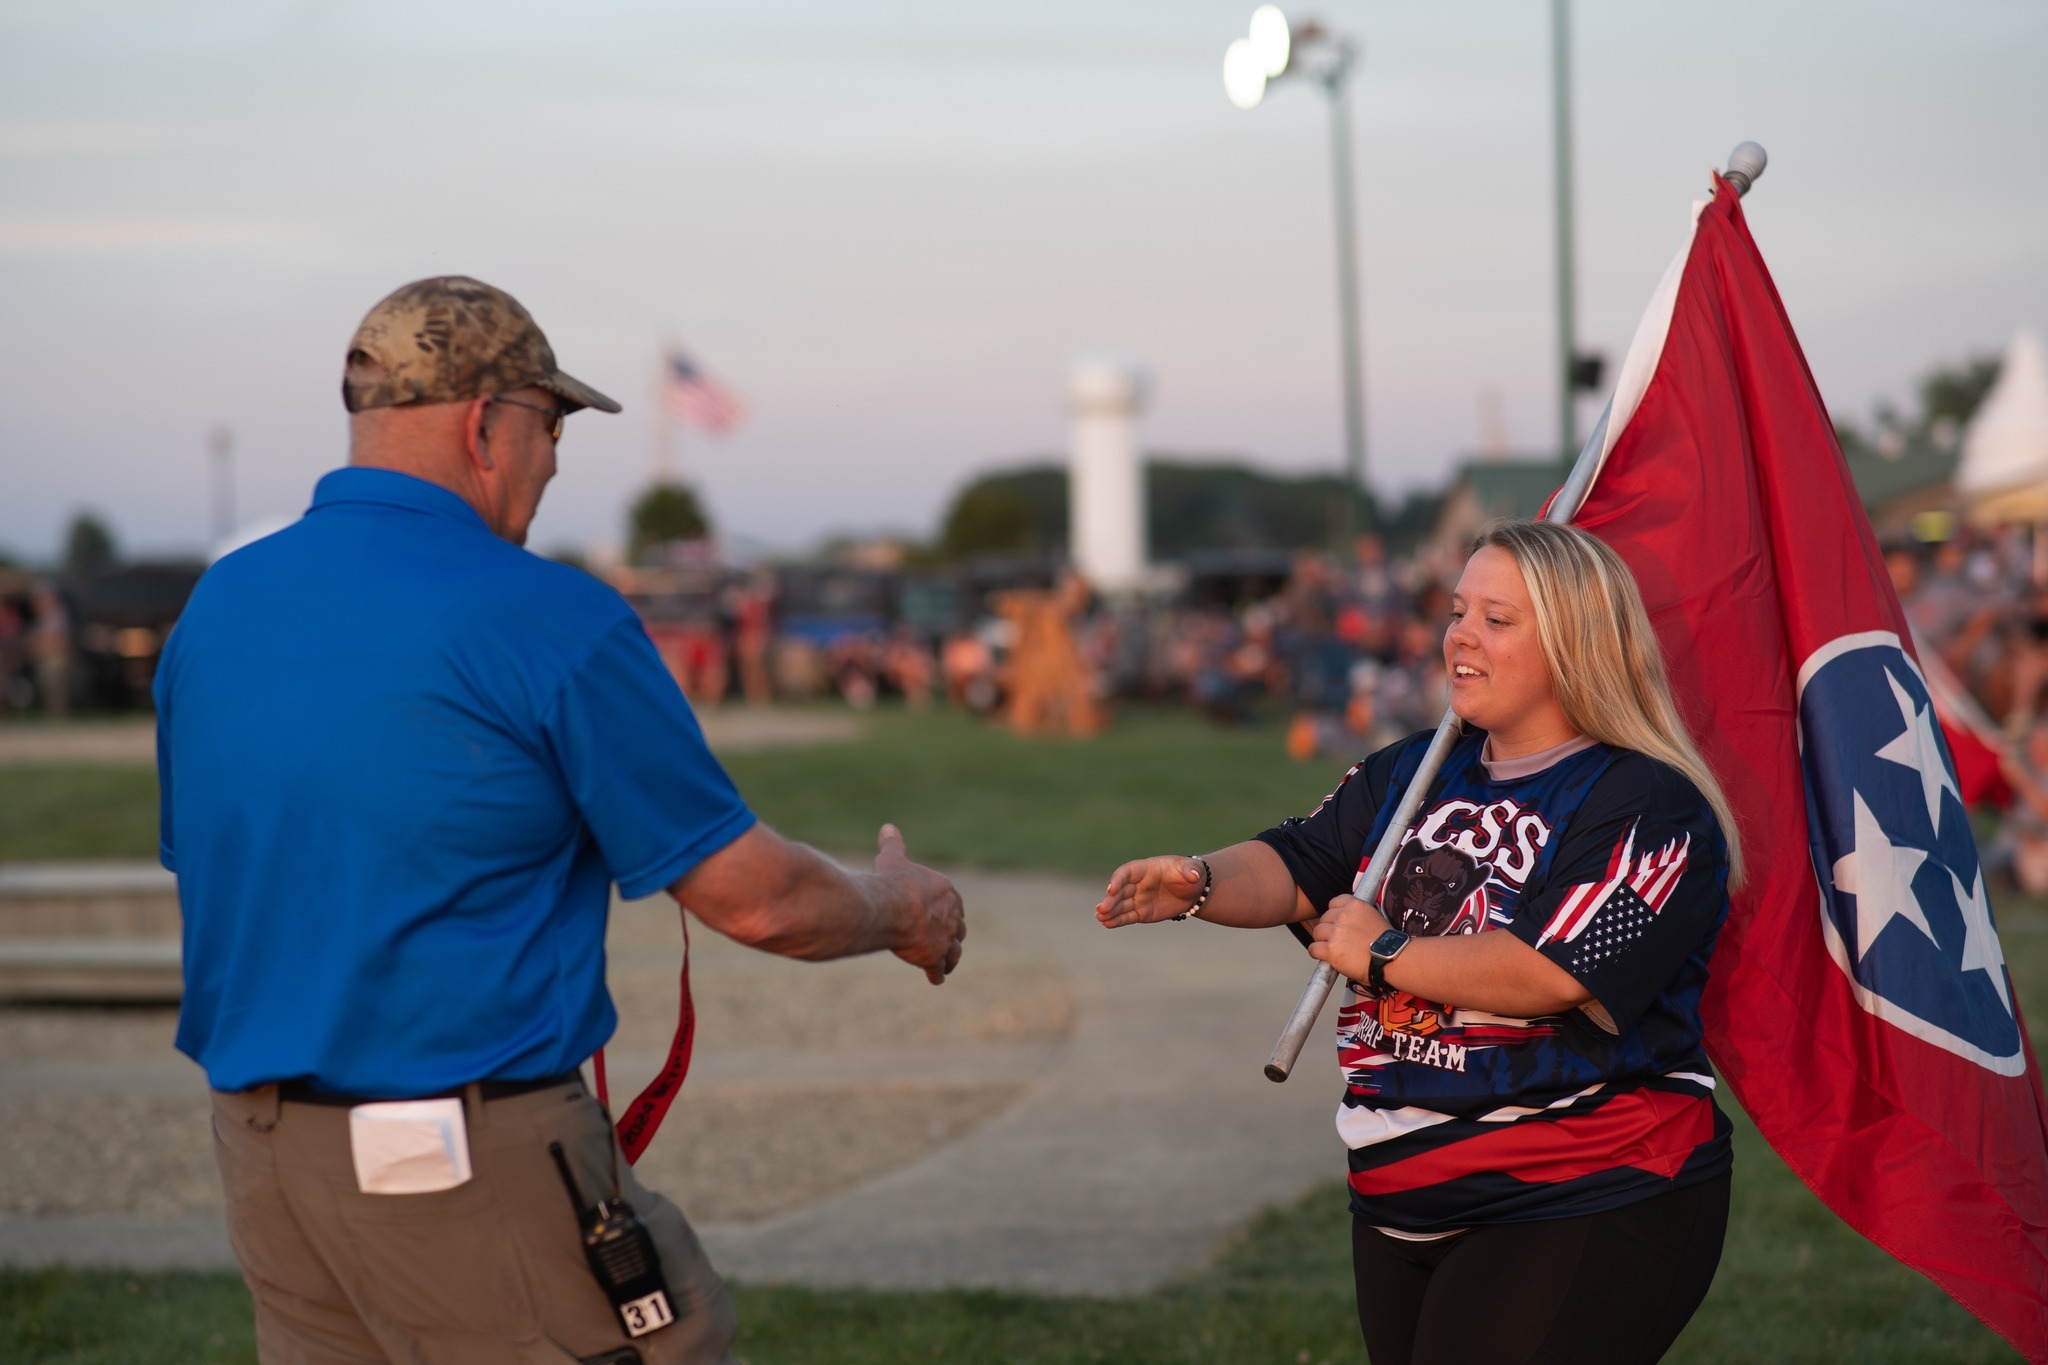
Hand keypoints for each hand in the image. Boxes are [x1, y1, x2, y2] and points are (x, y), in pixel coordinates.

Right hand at [874, 824, 964, 984]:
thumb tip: (888, 827)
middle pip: (959, 929)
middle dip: (954, 935)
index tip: (948, 915)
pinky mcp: (933, 957)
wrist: (890, 907)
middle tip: (950, 941)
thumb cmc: (892, 882)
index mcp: (947, 893)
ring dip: (951, 958)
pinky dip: (937, 974)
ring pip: (954, 952)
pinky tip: (936, 979)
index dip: (951, 911)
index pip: (955, 903)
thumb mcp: (893, 859)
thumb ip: (893, 845)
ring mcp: (945, 939)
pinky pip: (938, 970)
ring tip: (947, 964)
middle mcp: (952, 916)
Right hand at [1095, 855, 1204, 927]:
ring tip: (1100, 918)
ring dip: (1109, 911)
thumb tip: (1193, 876)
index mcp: (1145, 869)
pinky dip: (1117, 920)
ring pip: (1120, 905)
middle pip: (1120, 891)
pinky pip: (1127, 917)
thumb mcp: (1193, 869)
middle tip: (1102, 909)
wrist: (1193, 891)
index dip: (1118, 880)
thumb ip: (1191, 871)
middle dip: (1110, 900)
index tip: (1111, 889)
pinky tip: (1107, 924)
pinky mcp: (1141, 912)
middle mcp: (1137, 884)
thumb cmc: (1190, 874)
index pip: (1126, 873)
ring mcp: (1137, 899)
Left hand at [1308, 893, 1391, 982]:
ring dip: (1322, 941)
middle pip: (1324, 919)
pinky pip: (1313, 948)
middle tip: (1338, 940)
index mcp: (1355, 905)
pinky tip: (1327, 957)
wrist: (1392, 959)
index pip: (1334, 902)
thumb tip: (1346, 920)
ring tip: (1333, 949)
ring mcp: (1336, 932)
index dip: (1334, 914)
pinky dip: (1317, 954)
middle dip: (1329, 929)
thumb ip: (1357, 915)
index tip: (1338, 923)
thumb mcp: (1374, 917)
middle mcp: (1343, 915)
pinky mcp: (1330, 949)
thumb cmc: (1387, 944)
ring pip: (1317, 932)